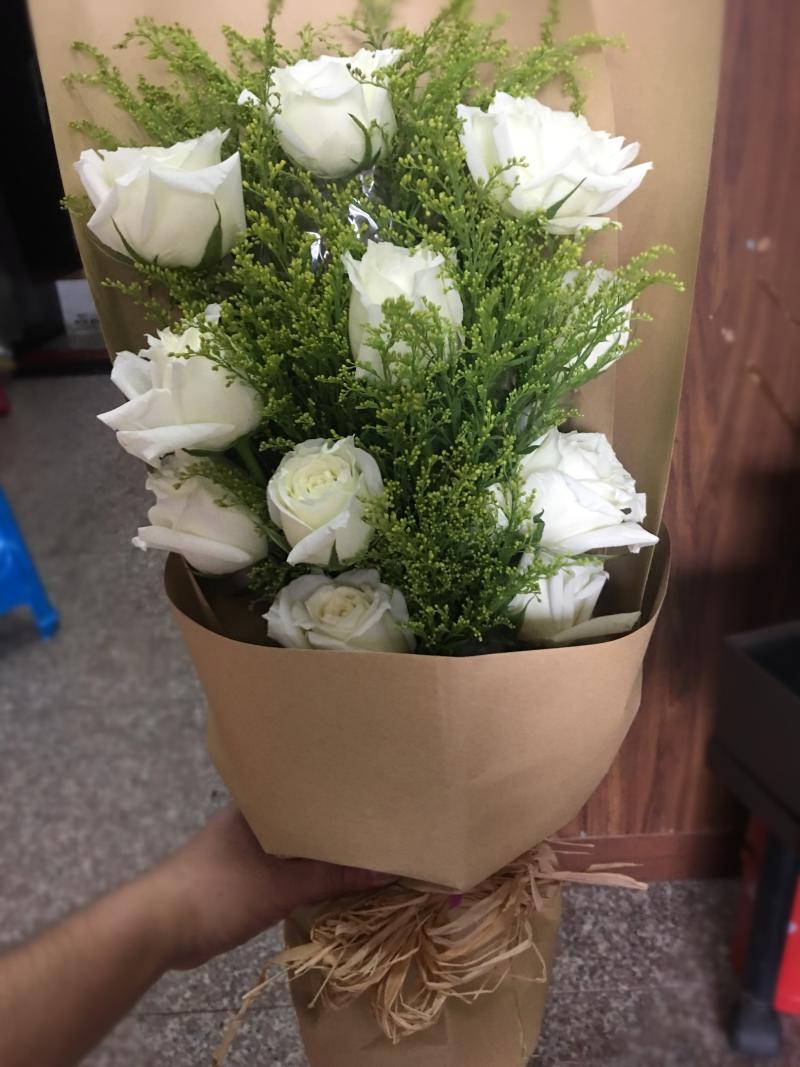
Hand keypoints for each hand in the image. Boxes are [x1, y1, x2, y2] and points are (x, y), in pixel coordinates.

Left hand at [144, 806, 392, 969]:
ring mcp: (247, 846)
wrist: (158, 927)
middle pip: (307, 816)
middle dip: (337, 825)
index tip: (377, 794)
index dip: (342, 790)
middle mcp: (255, 816)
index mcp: (261, 801)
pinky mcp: (243, 874)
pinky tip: (331, 880)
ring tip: (365, 851)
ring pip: (296, 843)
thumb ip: (332, 878)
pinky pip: (286, 866)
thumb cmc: (218, 890)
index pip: (310, 785)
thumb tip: (385, 872)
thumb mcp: (282, 885)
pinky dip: (307, 873)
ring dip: (322, 852)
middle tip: (380, 826)